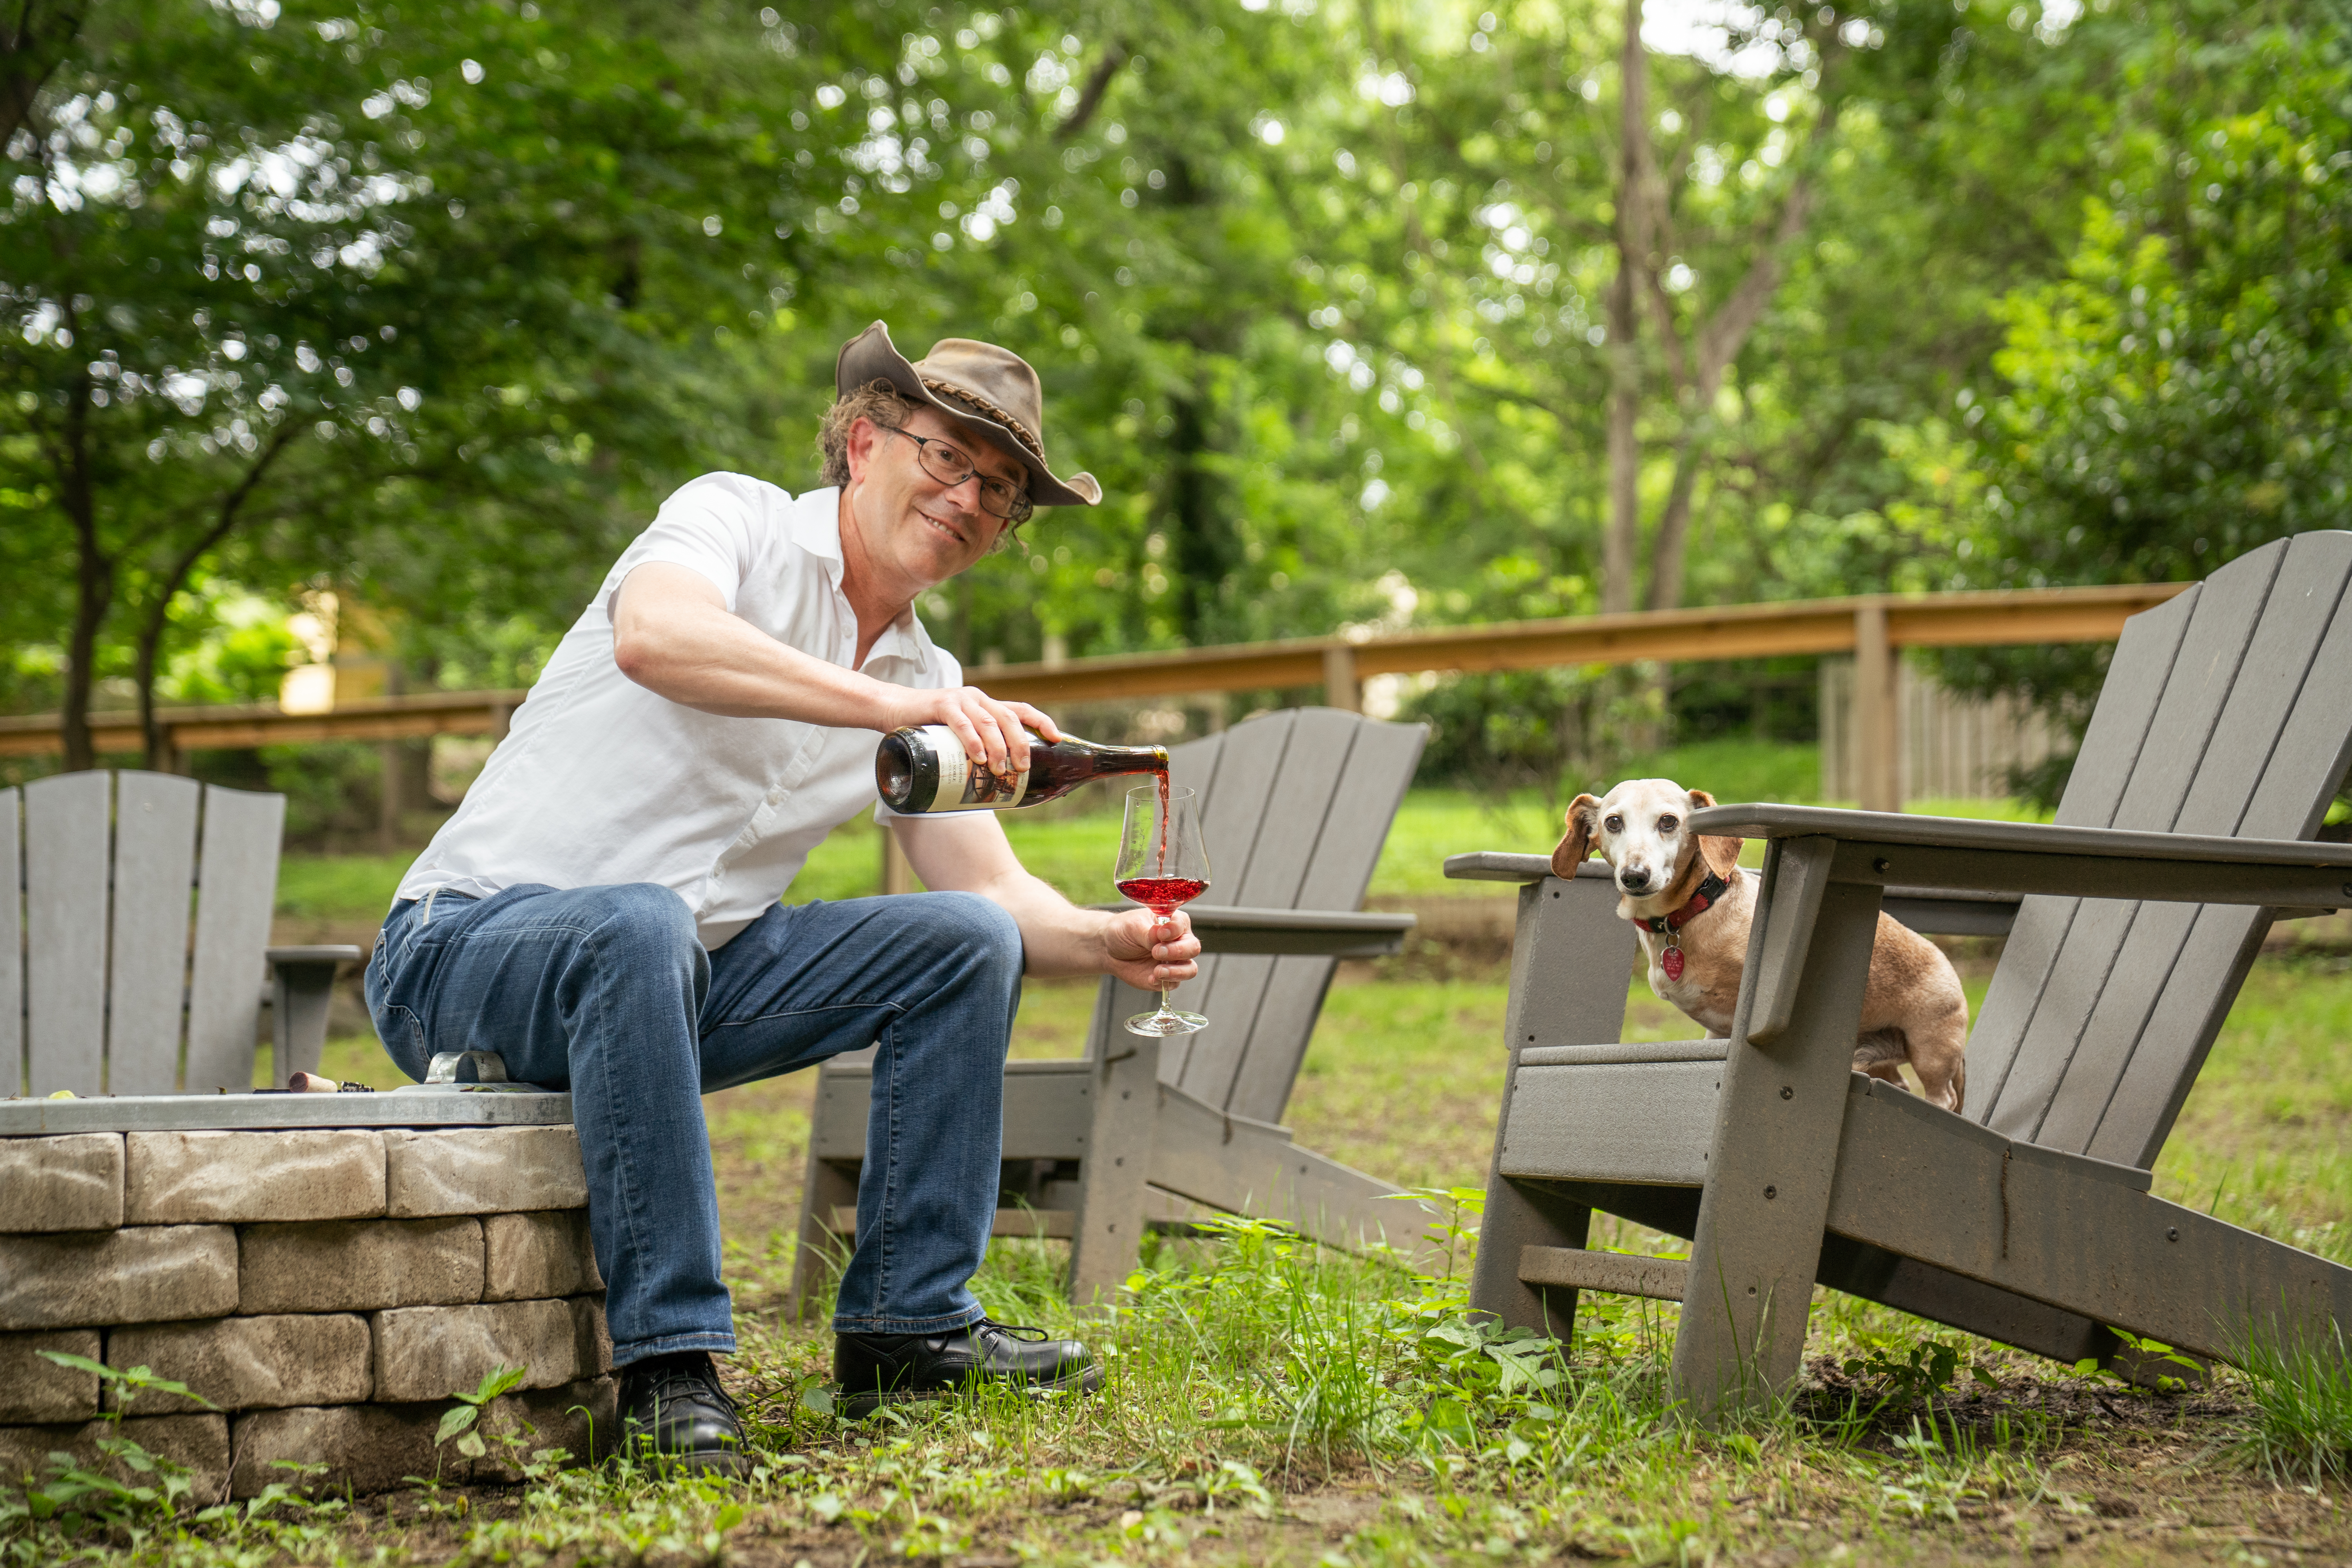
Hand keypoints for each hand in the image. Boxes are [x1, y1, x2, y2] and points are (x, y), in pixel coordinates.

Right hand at [891, 685, 1061, 775]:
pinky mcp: (942, 704)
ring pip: (989, 722)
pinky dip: (973, 741)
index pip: (1021, 709)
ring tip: (1001, 770)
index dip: (1041, 722)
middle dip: (1021, 744)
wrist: (893, 710)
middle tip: (1023, 768)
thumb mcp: (957, 736)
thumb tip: (994, 781)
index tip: (1057, 738)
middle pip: (1009, 718)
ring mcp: (960, 700)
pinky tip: (979, 757)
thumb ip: (975, 748)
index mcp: (986, 705)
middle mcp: (978, 699)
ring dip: (999, 747)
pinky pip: (963, 722)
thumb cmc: (928, 729)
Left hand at [1104, 907, 1199, 991]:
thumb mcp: (1133, 927)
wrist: (1109, 949)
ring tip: (1157, 971)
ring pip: (1189, 969)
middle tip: (1157, 952)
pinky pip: (1174, 984)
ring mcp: (1174, 961)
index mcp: (1173, 922)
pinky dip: (1164, 983)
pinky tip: (1151, 978)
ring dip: (1176, 972)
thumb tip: (1159, 934)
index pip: (1182, 925)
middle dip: (1178, 952)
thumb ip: (1148, 932)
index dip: (1174, 930)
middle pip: (1193, 948)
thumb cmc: (1123, 931)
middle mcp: (1178, 941)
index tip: (1161, 934)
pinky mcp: (1167, 977)